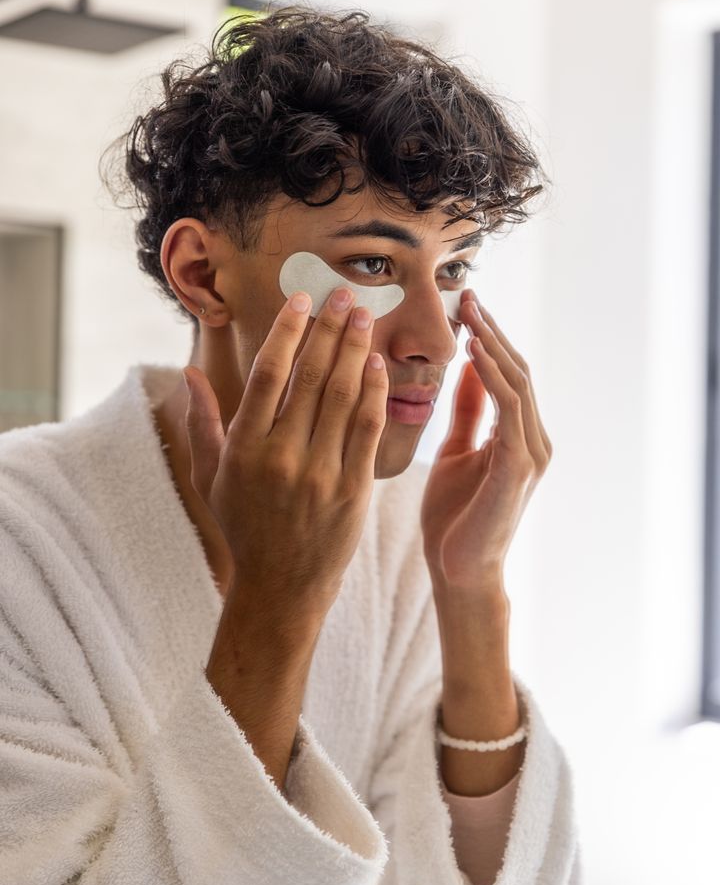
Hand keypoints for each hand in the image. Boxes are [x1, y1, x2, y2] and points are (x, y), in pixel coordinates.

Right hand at [183, 287, 387, 631]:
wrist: (282, 590)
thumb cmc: (243, 528)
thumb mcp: (211, 479)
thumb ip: (200, 423)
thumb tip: (188, 372)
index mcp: (244, 450)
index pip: (268, 375)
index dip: (287, 332)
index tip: (302, 300)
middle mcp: (282, 457)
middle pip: (310, 378)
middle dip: (330, 330)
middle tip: (346, 295)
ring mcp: (320, 474)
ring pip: (341, 398)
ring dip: (355, 351)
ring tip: (364, 317)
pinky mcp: (352, 491)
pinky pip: (366, 431)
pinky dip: (373, 395)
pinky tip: (377, 365)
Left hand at [421, 289, 552, 602]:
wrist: (457, 572)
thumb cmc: (453, 519)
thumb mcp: (457, 453)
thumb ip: (467, 415)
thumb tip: (468, 373)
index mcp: (518, 437)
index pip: (508, 375)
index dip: (488, 338)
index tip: (462, 305)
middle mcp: (533, 440)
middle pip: (516, 370)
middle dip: (491, 329)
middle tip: (465, 293)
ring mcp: (531, 452)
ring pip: (516, 382)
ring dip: (491, 341)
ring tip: (468, 309)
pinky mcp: (519, 465)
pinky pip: (507, 406)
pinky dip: (491, 373)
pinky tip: (471, 348)